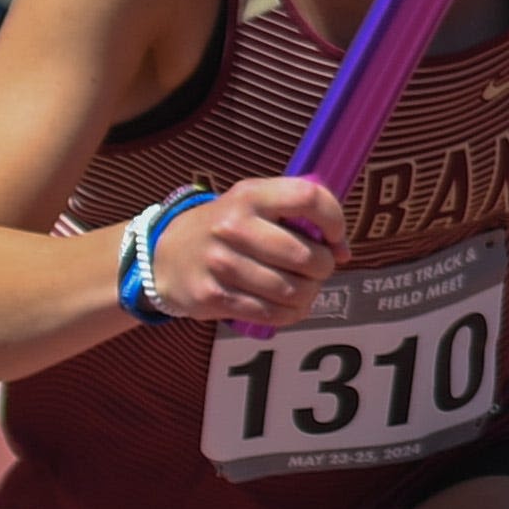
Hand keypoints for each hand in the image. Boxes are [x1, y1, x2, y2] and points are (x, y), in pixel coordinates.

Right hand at [152, 178, 348, 334]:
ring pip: (292, 290)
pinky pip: (271, 313)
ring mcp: (221, 263)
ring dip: (309, 293)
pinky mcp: (213, 296)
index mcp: (250, 195)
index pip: (308, 198)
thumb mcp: (255, 204)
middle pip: (306, 256)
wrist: (167, 255)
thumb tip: (341, 250)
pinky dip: (291, 313)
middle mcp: (233, 227)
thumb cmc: (228, 227)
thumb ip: (298, 214)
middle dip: (324, 267)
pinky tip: (290, 306)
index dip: (334, 220)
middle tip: (318, 268)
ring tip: (304, 288)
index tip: (334, 237)